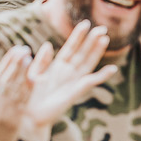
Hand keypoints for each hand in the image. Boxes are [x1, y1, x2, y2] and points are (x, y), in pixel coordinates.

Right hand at [0, 46, 35, 140]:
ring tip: (29, 58)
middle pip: (7, 78)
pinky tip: (34, 78)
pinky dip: (28, 88)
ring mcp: (5, 109)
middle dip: (16, 63)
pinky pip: (23, 100)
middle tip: (25, 49)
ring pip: (15, 87)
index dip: (8, 61)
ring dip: (23, 72)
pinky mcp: (15, 118)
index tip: (16, 50)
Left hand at [20, 22, 116, 140]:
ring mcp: (73, 82)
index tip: (85, 23)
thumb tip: (48, 44)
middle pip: (82, 53)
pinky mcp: (76, 93)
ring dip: (97, 52)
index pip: (70, 48)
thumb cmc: (29, 97)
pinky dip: (102, 76)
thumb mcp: (32, 75)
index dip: (78, 36)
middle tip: (102, 28)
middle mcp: (67, 73)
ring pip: (87, 64)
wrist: (29, 116)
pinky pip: (90, 82)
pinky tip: (112, 69)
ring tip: (105, 39)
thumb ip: (41, 61)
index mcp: (57, 67)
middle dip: (91, 41)